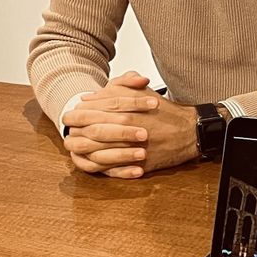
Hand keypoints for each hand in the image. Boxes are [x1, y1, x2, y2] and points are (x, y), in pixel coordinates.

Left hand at [63, 72, 197, 177]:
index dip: (76, 114)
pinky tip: (91, 160)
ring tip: (75, 146)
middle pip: (88, 132)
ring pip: (95, 152)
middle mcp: (124, 128)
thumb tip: (90, 96)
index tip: (69, 115)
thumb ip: (115, 88)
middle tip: (68, 131)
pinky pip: (110, 167)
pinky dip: (98, 165)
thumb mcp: (140, 91)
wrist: (187, 131)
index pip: (90, 111)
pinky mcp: (135, 164)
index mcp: (123, 110)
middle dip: (75, 131)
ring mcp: (130, 147)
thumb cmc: (162, 111)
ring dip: (82, 149)